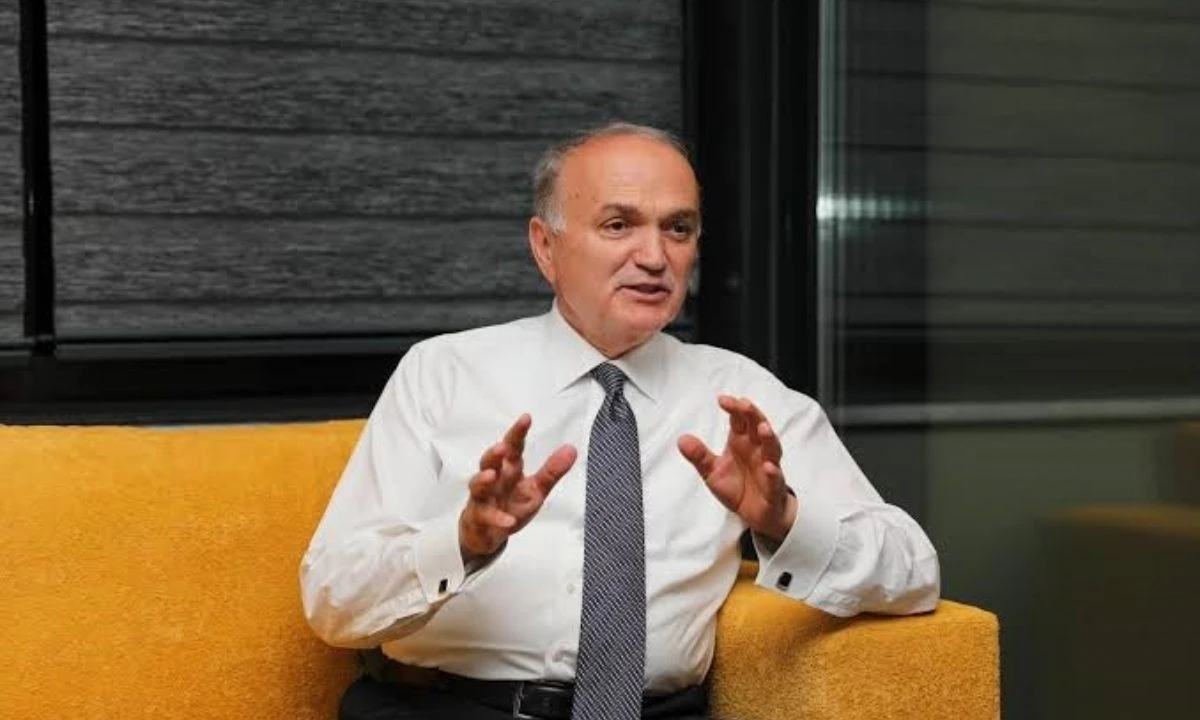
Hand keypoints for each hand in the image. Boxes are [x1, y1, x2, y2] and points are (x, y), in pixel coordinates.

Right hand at [459, 414, 577, 562]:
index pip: (513, 447)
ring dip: (483, 479)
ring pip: (478, 485)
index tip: (526, 418)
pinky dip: (497, 518)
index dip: (518, 433)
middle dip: (494, 453)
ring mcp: (483, 498)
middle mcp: (495, 479)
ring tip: (491, 475)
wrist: (487, 533)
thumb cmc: (511, 504)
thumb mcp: (536, 489)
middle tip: (501, 446)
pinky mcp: (480, 517)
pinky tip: (508, 520)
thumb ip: (552, 471)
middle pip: (490, 462)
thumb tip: (571, 449)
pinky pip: (486, 517)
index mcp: (510, 469)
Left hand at [678, 396, 797, 541]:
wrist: (755, 514)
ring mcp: (768, 467)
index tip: (722, 399)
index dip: (734, 408)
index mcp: (741, 442)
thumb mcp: (713, 472)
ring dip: (769, 438)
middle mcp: (757, 450)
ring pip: (772, 449)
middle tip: (743, 404)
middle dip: (752, 414)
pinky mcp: (774, 488)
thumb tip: (682, 439)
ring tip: (763, 428)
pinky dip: (774, 473)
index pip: (739, 420)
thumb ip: (699, 456)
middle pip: (758, 427)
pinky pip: (775, 479)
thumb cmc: (738, 487)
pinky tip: (770, 467)